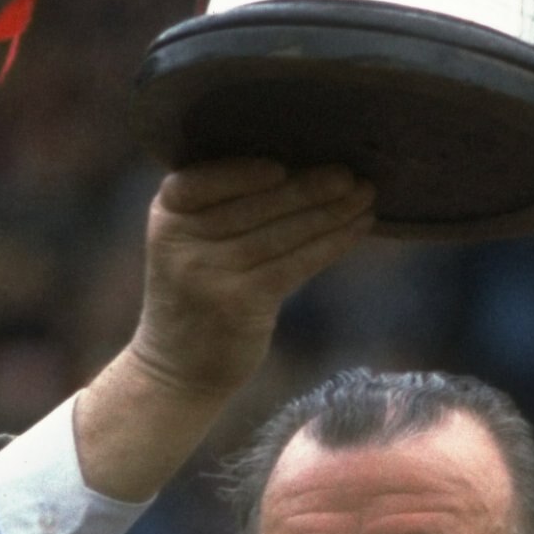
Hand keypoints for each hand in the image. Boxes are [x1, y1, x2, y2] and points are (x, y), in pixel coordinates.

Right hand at [74, 159, 374, 502]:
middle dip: (310, 188)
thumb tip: (300, 167)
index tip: (284, 165)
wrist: (176, 368)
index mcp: (167, 215)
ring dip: (332, 213)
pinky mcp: (241, 303)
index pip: (204, 180)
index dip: (243, 172)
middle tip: (351, 174)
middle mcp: (182, 242)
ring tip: (366, 196)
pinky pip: (297, 264)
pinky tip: (359, 227)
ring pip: (283, 233)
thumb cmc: (195, 294)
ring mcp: (210, 274)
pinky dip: (333, 243)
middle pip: (256, 205)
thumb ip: (220, 208)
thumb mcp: (187, 244)